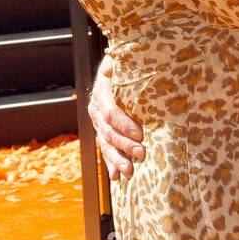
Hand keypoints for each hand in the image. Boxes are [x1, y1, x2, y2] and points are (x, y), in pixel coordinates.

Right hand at [88, 54, 145, 180]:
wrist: (120, 71)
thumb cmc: (130, 66)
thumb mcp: (125, 62)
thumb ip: (120, 66)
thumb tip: (110, 69)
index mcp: (102, 92)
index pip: (110, 112)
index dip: (124, 124)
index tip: (140, 134)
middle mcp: (96, 109)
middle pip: (108, 131)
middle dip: (125, 145)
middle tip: (142, 154)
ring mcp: (98, 123)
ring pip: (105, 143)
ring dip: (117, 159)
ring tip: (130, 171)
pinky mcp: (104, 132)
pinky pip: (105, 149)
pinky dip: (111, 163)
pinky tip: (116, 177)